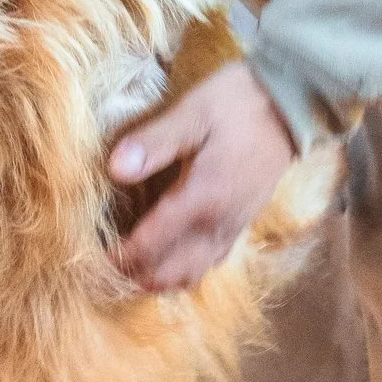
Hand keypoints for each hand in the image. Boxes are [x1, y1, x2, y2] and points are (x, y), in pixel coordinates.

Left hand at [111, 63, 298, 292]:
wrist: (293, 103)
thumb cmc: (239, 102)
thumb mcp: (193, 111)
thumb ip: (154, 141)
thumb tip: (114, 169)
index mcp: (202, 199)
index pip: (149, 247)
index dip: (116, 259)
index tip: (87, 257)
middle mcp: (217, 224)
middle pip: (168, 273)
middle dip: (132, 276)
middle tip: (99, 265)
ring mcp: (233, 228)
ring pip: (190, 275)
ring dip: (156, 279)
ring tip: (126, 267)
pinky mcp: (242, 224)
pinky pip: (208, 264)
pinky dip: (181, 271)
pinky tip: (165, 257)